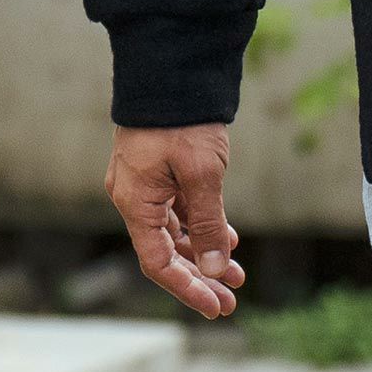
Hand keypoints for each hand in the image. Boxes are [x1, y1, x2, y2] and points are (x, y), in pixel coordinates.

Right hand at [106, 123, 245, 317]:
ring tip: (237, 274)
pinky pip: (178, 209)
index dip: (187, 287)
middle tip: (232, 298)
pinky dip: (201, 225)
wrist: (173, 67)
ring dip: (204, 252)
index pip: (158, 262)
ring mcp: (145, 183)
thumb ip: (208, 222)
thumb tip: (217, 269)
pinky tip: (227, 238)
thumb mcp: (202, 173)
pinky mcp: (159, 170)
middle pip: (166, 251)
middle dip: (200, 276)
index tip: (216, 305)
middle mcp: (134, 197)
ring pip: (175, 231)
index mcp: (135, 202)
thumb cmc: (184, 119)